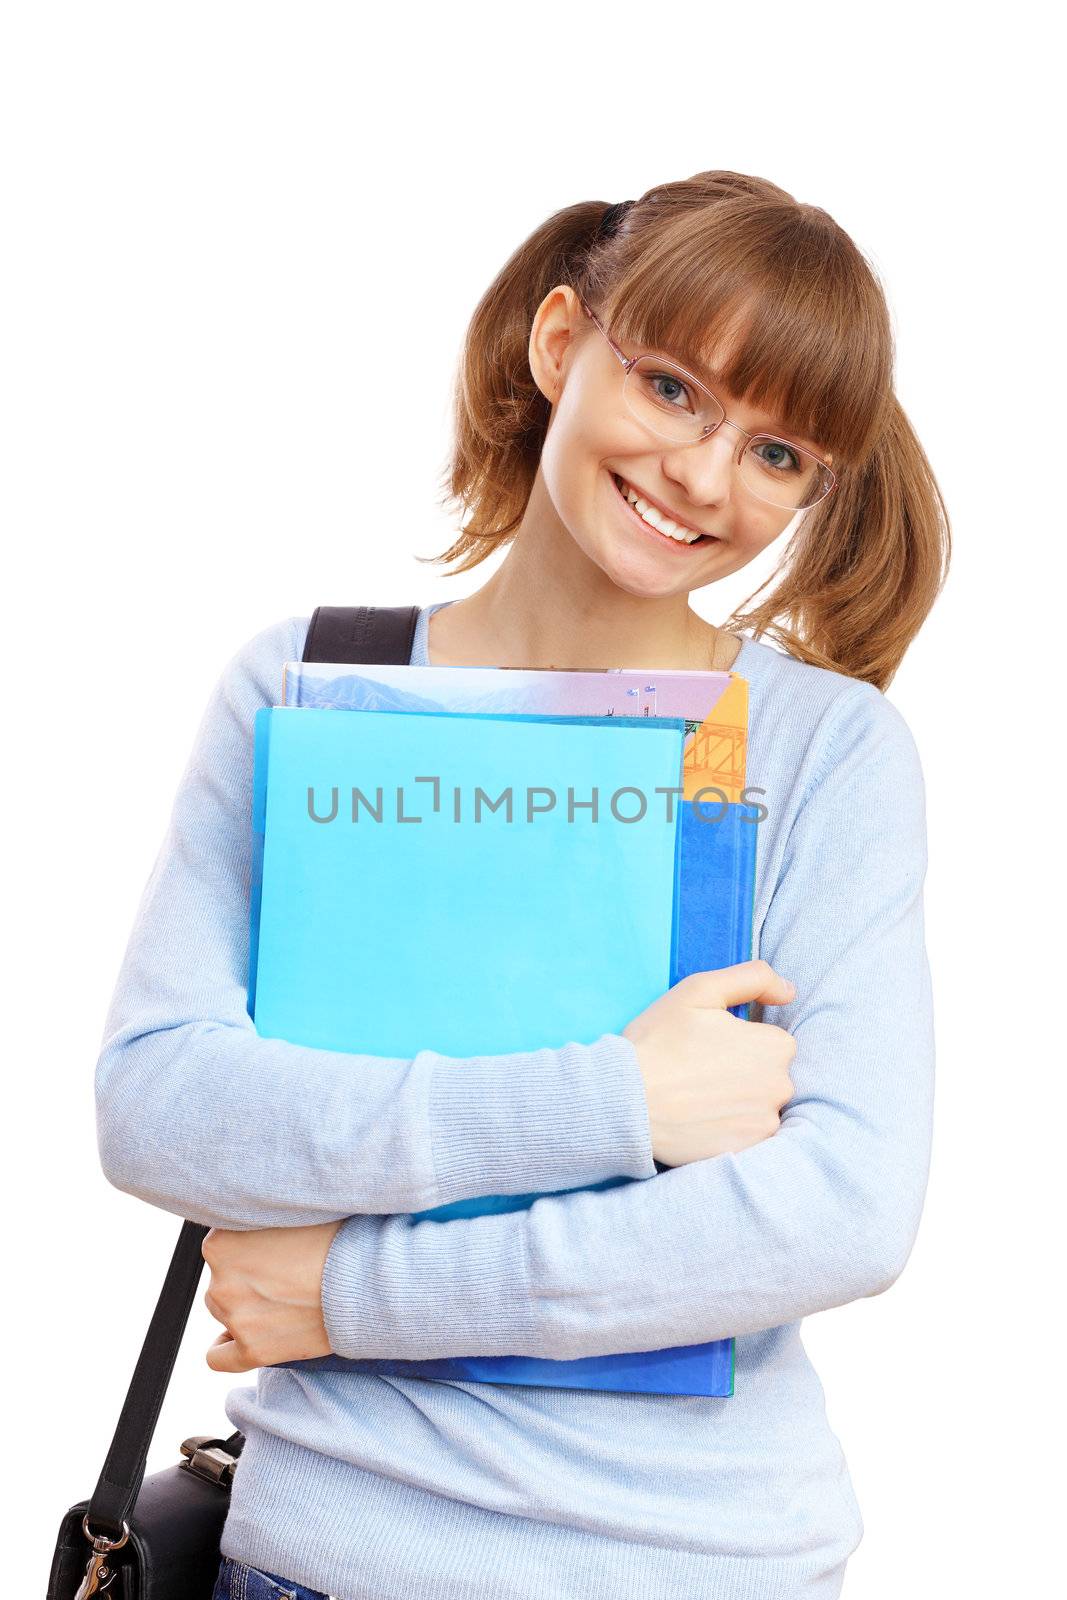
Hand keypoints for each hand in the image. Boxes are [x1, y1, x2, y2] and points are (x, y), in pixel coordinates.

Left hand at [202, 1220, 343, 1372]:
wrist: (367, 1281)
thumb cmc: (337, 1239)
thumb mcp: (291, 1212)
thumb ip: (262, 1215)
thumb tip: (258, 1216)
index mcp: (221, 1242)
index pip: (221, 1242)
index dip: (249, 1244)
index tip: (273, 1246)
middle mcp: (220, 1281)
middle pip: (221, 1279)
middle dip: (246, 1275)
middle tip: (283, 1272)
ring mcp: (235, 1318)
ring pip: (223, 1312)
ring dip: (245, 1305)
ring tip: (283, 1299)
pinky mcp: (252, 1350)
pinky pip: (218, 1357)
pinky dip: (227, 1347)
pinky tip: (247, 1335)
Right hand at [622, 959, 797, 1166]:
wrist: (626, 1101)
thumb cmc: (660, 1041)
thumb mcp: (700, 990)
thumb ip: (752, 978)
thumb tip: (789, 991)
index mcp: (775, 1046)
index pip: (771, 1040)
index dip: (739, 1039)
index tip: (708, 1044)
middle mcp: (780, 1086)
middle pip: (768, 1073)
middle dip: (742, 1070)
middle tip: (698, 1070)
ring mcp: (765, 1123)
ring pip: (757, 1104)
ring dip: (736, 1100)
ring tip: (696, 1096)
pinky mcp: (747, 1150)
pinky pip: (744, 1133)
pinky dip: (728, 1126)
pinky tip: (699, 1118)